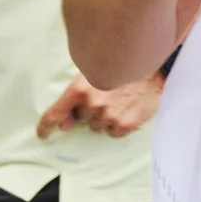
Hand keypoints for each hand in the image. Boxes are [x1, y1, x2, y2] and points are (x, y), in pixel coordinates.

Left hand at [36, 72, 162, 138]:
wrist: (157, 68)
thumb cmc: (125, 67)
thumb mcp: (95, 74)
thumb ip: (76, 97)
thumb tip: (64, 124)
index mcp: (79, 88)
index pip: (55, 113)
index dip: (45, 126)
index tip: (43, 134)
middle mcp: (92, 104)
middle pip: (82, 118)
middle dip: (90, 110)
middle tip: (106, 97)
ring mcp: (109, 116)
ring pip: (98, 126)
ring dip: (105, 117)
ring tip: (120, 101)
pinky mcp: (125, 124)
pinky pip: (114, 133)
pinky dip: (119, 124)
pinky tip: (128, 109)